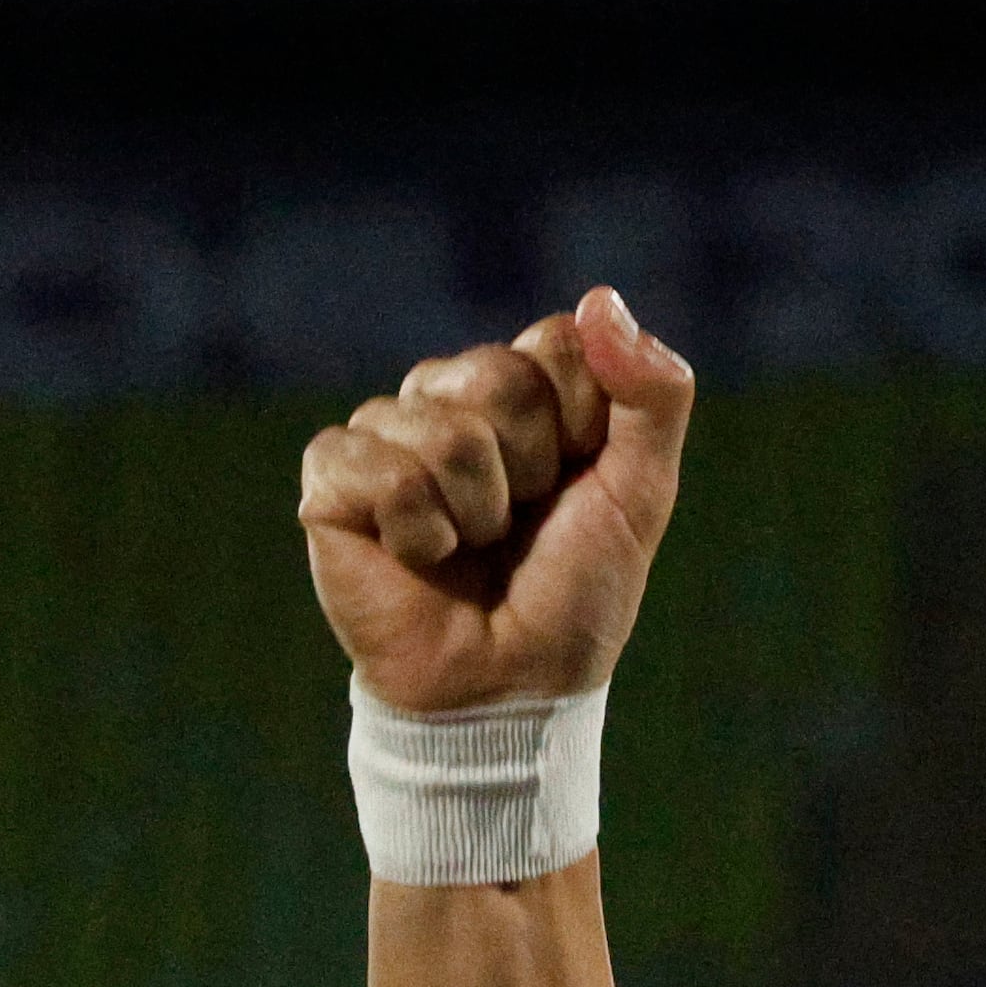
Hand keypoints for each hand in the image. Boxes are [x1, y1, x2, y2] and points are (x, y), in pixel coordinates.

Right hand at [297, 289, 693, 714]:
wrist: (509, 687)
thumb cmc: (572, 597)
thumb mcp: (641, 494)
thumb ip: (653, 396)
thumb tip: (599, 299)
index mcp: (524, 392)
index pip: (558, 342)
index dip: (583, 422)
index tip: (579, 486)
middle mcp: (450, 398)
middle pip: (499, 375)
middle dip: (530, 469)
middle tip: (519, 528)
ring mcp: (387, 435)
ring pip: (444, 428)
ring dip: (478, 512)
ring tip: (471, 551)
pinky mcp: (332, 480)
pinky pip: (382, 468)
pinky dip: (419, 532)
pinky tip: (419, 560)